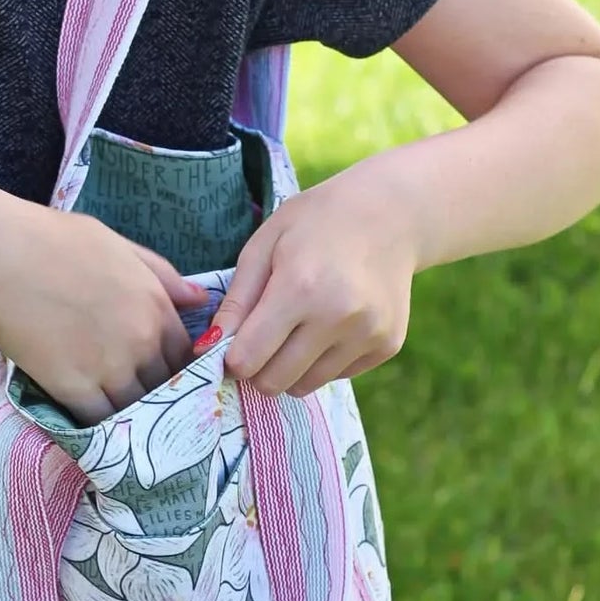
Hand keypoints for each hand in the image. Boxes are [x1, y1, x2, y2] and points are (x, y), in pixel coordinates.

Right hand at [0, 193, 208, 425]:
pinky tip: (93, 426)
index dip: (176, 368)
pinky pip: (99, 421)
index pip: (185, 355)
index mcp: (155, 304)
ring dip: (130, 414)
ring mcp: (109, 367)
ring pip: (136, 408)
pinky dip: (98, 426)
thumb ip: (161, 274)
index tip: (161, 374)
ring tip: (120, 420)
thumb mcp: (118, 244)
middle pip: (165, 385)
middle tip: (139, 400)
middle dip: (155, 394)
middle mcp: (141, 340)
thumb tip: (199, 298)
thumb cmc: (52, 239)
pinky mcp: (74, 388)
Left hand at [208, 165, 421, 396]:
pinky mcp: (387, 345)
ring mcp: (368, 334)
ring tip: (299, 326)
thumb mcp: (264, 246)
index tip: (234, 342)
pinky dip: (324, 360)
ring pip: (305, 386)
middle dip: (258, 368)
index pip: (247, 360)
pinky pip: (336, 376)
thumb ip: (236, 301)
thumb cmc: (316, 223)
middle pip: (274, 382)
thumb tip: (208, 348)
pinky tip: (331, 323)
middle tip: (262, 339)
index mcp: (300, 288)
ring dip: (291, 366)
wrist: (391, 214)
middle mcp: (338, 317)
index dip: (232, 357)